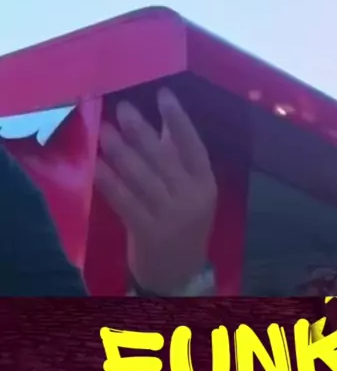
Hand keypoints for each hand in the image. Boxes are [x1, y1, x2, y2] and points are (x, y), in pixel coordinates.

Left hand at [95, 88, 216, 294]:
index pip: (194, 146)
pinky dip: (110, 181)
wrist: (179, 276)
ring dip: (121, 151)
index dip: (179, 119)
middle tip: (122, 107)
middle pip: (164, 158)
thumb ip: (178, 157)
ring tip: (104, 130)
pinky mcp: (148, 232)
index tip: (163, 93)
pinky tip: (97, 164)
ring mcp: (170, 216)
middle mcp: (192, 198)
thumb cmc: (183, 226)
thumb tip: (165, 119)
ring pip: (143, 177)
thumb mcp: (190, 191)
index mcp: (206, 184)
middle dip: (141, 131)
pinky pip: (125, 201)